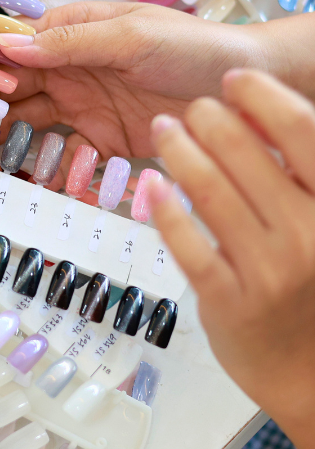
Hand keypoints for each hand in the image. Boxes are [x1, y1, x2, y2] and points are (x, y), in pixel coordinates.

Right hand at [0, 1, 265, 161]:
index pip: (16, 43)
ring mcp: (83, 106)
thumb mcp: (131, 36)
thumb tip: (10, 45)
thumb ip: (70, 42)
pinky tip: (24, 176)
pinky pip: (62, 153)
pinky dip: (42, 165)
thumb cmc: (192, 47)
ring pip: (29, 120)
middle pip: (14, 85)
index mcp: (74, 31)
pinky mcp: (101, 140)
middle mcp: (71, 68)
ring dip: (3, 136)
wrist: (243, 92)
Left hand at [148, 70, 314, 448]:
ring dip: (178, 149)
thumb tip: (255, 113)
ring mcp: (268, 270)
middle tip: (191, 106)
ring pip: (208, 189)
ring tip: (164, 129)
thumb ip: (296, 174)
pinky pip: (185, 242)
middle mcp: (309, 234)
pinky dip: (164, 207)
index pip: (302, 130)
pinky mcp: (228, 300)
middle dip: (209, 117)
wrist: (309, 370)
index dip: (263, 95)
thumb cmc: (312, 283)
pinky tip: (151, 183)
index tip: (236, 78)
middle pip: (245, 152)